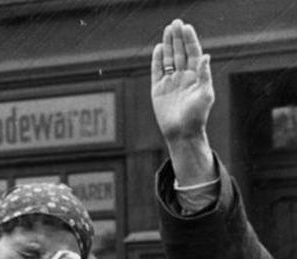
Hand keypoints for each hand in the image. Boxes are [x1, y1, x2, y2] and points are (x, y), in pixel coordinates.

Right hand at [151, 20, 213, 142]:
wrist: (182, 133)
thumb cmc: (197, 116)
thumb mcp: (205, 94)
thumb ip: (204, 74)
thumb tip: (205, 56)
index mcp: (196, 76)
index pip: (193, 53)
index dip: (190, 40)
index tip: (186, 27)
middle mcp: (184, 77)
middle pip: (180, 52)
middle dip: (178, 38)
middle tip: (176, 23)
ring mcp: (171, 82)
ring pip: (168, 59)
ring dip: (168, 44)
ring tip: (167, 30)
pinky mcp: (158, 89)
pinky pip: (157, 71)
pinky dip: (157, 60)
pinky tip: (158, 48)